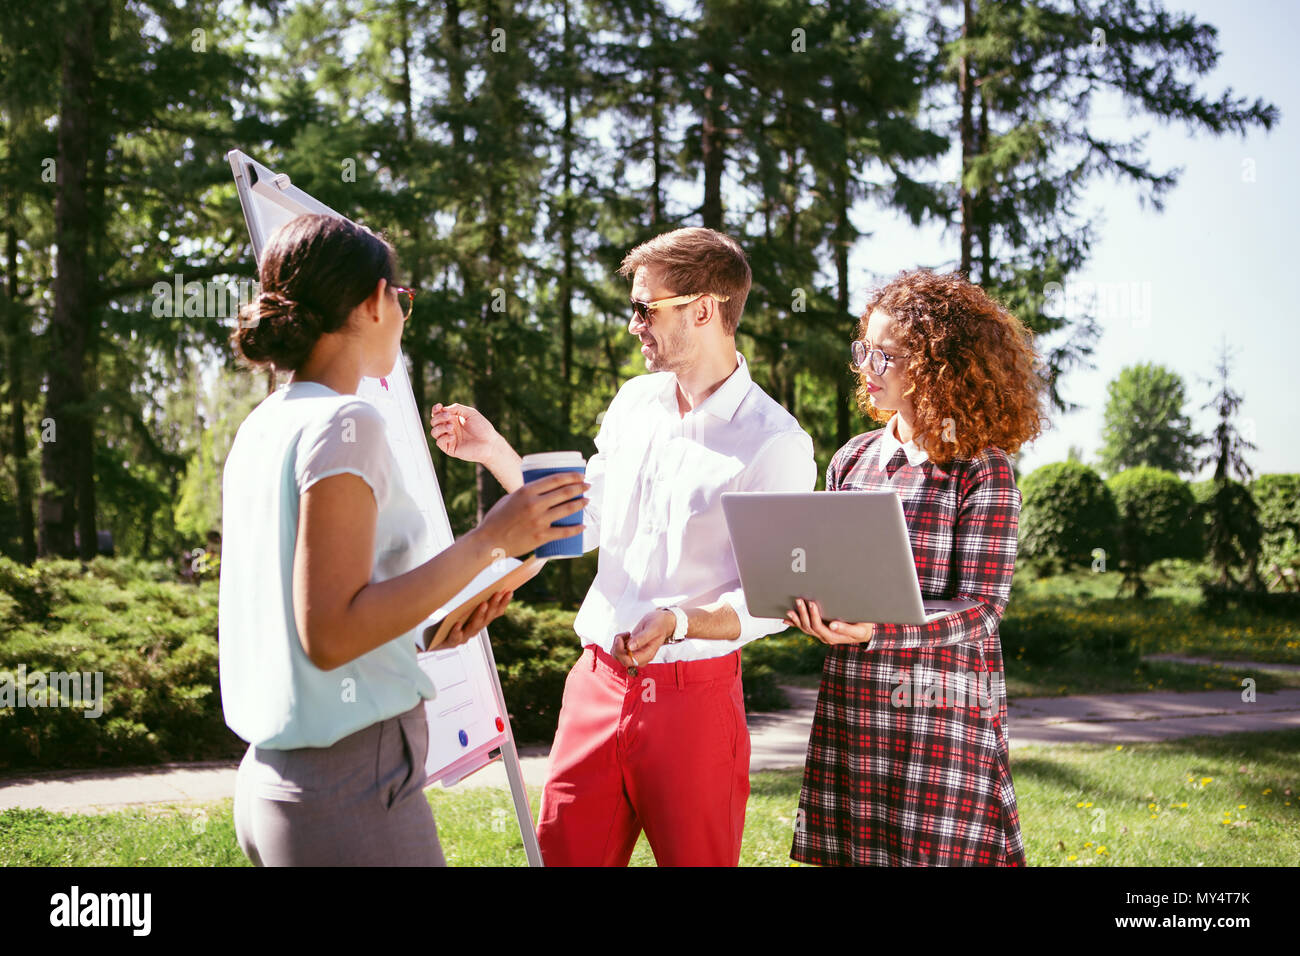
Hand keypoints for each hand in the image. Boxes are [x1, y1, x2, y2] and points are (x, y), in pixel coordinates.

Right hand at [430, 402, 501, 464]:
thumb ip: (456, 408)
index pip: (438, 414)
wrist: (489, 443)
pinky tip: (452, 436)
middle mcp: (450, 428)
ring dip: (440, 427)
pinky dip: (443, 437)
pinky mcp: (450, 448)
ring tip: (451, 426)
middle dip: (439, 417)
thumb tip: (442, 409)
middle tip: (448, 416)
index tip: (439, 406)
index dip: (436, 410)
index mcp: (453, 419)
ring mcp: (449, 439)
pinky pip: (439, 442)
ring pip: (434, 432)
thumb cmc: (482, 427)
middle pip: (434, 422)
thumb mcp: (470, 413)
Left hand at [433, 589, 512, 650]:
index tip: (509, 591)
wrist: (426, 638)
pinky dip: (457, 631)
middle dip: (493, 605)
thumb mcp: (457, 605)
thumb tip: (476, 571)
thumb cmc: (442, 618)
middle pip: (486, 618)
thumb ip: (468, 595)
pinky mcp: (449, 642)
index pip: (494, 612)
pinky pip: (455, 638)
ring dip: (479, 615)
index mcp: (477, 621)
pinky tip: (458, 624)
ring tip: (482, 604)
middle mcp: (472, 630)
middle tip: (497, 593)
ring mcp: (462, 637)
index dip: (503, 603)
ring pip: (474, 627)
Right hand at [474, 472, 588, 558]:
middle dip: (580, 487)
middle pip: (565, 492)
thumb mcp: (510, 499)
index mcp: (526, 491)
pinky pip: (564, 532)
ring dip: (581, 503)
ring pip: (567, 509)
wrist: (488, 542)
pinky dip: (576, 529)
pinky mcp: (541, 537)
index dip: (572, 476)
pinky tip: (583, 526)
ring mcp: (539, 521)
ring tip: (587, 501)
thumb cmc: (496, 519)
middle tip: (587, 486)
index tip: (581, 475)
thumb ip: (526, 495)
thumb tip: (542, 492)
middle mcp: (534, 504)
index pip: (555, 479)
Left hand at [615, 609, 675, 667]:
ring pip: (618, 656)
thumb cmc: (659, 624)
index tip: (622, 639)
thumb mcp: (653, 629)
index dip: (622, 652)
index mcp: (647, 654)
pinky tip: (626, 635)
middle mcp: (641, 657)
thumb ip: (642, 638)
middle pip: (622, 660)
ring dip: (617, 644)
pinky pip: (618, 650)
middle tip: (624, 635)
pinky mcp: (630, 649)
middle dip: (618, 647)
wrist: (661, 622)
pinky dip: (618, 642)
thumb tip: (630, 647)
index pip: (630, 661)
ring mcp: (635, 653)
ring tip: (626, 634)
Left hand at [785, 598, 872, 645]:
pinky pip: (805, 628)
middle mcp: (825, 637)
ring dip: (797, 619)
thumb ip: (845, 628)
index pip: (819, 627)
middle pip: (809, 627)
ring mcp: (821, 635)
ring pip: (805, 628)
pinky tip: (786, 620)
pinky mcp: (819, 631)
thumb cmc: (862, 629)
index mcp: (833, 637)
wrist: (864, 634)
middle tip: (799, 600)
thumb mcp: (858, 629)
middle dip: (803, 614)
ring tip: (790, 610)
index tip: (812, 603)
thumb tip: (832, 625)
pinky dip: (795, 624)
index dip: (814, 616)